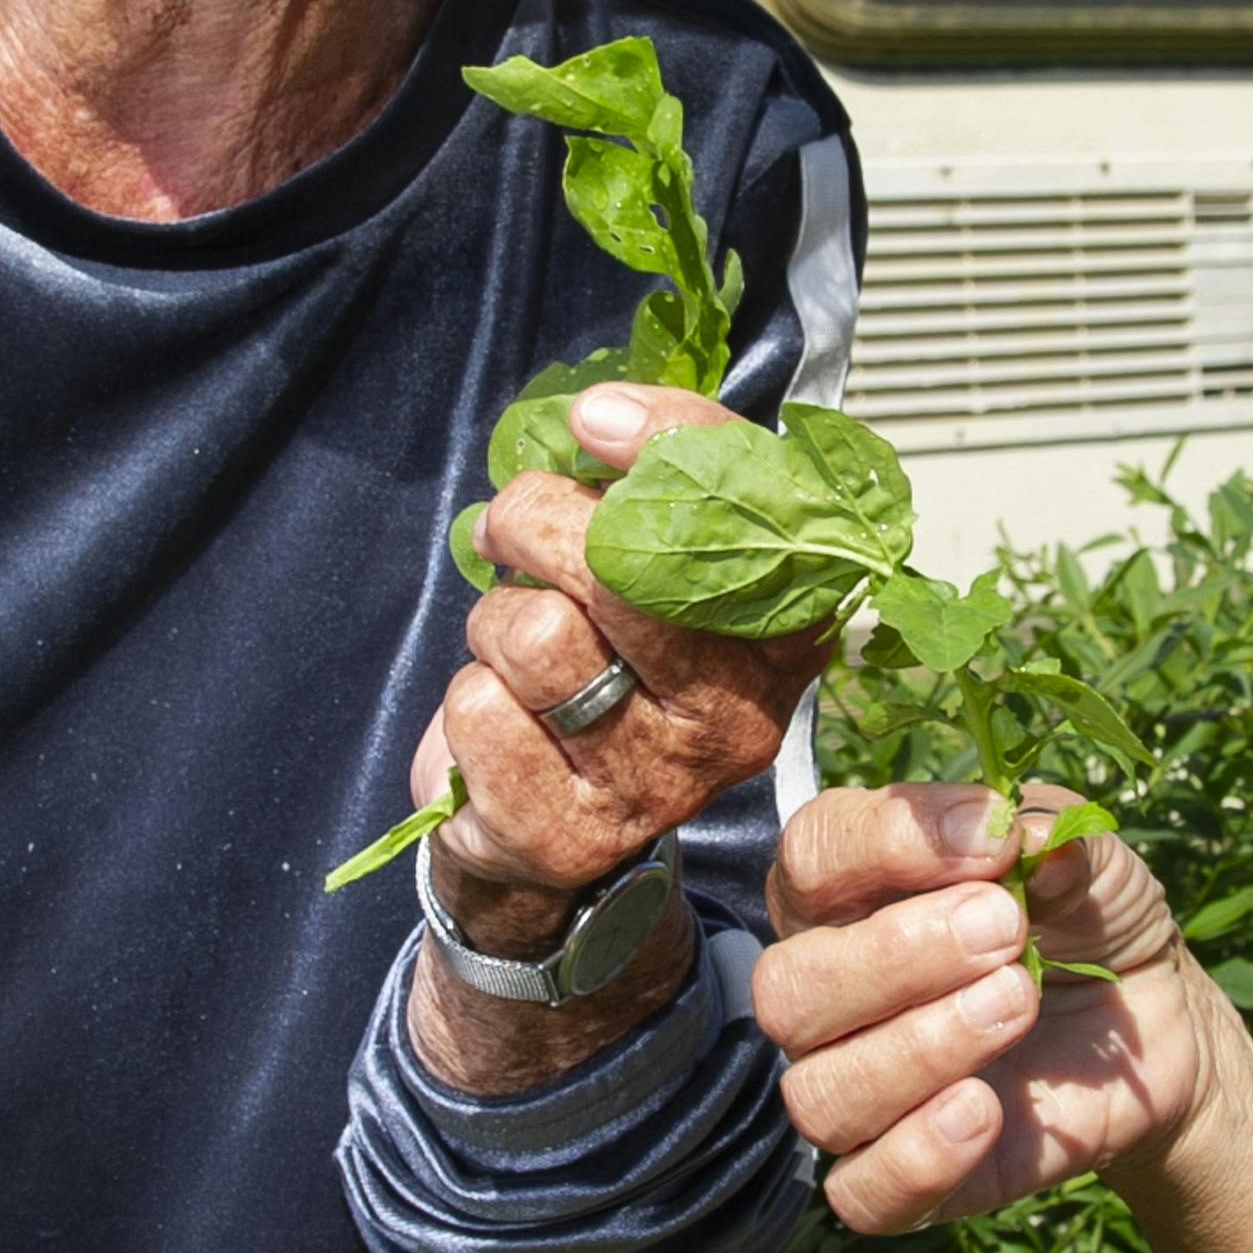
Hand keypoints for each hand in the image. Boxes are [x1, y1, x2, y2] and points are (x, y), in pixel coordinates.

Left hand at [416, 385, 840, 1058]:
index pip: (751, 511)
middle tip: (513, 532)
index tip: (592, 421)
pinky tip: (502, 725)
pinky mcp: (572, 838)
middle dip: (534, 523)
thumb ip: (656, 467)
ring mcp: (660, 788)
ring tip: (514, 646)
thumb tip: (600, 415)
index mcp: (784, 636)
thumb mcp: (646, 555)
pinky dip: (468, 701)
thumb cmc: (603, 659)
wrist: (543, 826)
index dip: (668, 443)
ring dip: (494, 623)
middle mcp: (741, 718)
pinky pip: (482, 714)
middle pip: (615, 566)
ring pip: (535, 636)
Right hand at [752, 778, 1235, 1230]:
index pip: (809, 858)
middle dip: (896, 956)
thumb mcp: (1088, 857)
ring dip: (921, 1048)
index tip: (990, 838)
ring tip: (1018, 1004)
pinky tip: (987, 1111)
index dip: (884, 843)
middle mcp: (829, 992)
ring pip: (820, 1093)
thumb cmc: (1089, 918)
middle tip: (1007, 931)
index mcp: (849, 893)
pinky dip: (917, 1157)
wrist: (1154, 1024)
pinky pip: (860, 1192)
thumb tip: (1018, 833)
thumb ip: (1051, 831)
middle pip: (788, 988)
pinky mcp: (904, 1177)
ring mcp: (860, 1089)